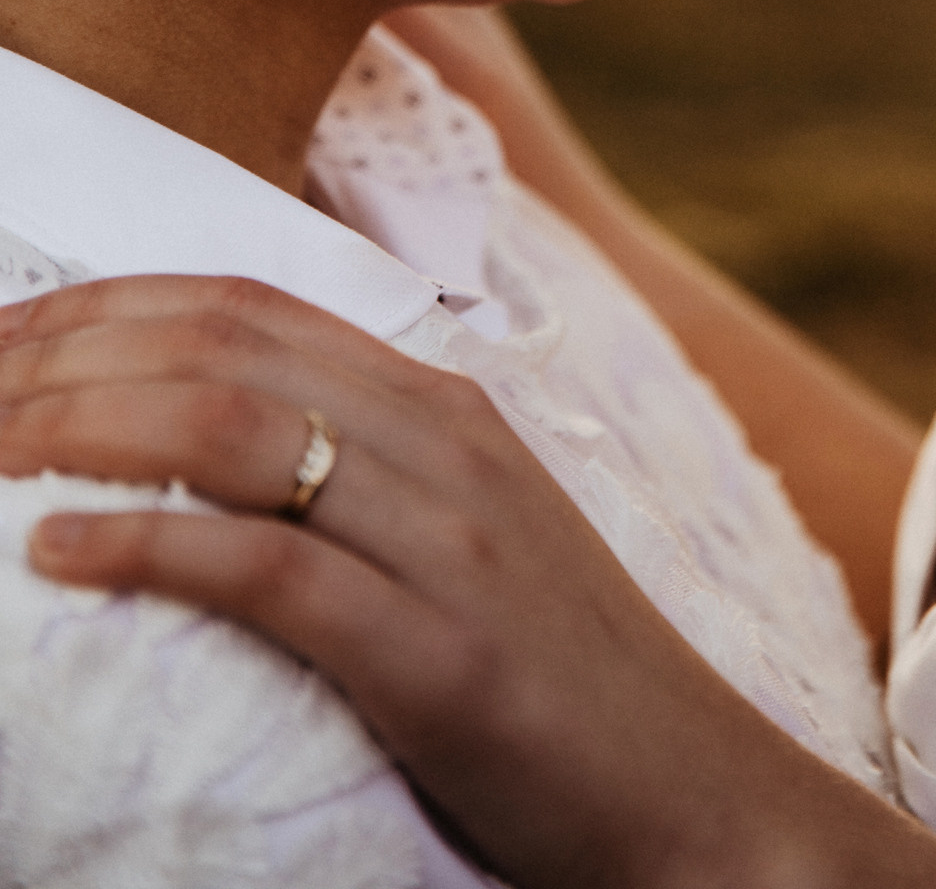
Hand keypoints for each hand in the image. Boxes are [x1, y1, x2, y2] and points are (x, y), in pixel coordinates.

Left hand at [0, 275, 935, 888]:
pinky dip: (153, 544)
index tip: (1, 330)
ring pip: (234, 430)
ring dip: (81, 426)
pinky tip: (60, 552)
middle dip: (64, 353)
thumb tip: (207, 453)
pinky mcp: (445, 656)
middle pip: (219, 350)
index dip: (106, 302)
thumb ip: (357, 472)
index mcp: (442, 403)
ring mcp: (450, 540)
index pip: (245, 304)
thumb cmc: (559, 679)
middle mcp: (444, 441)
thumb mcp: (460, 536)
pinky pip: (274, 572)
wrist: (701, 796)